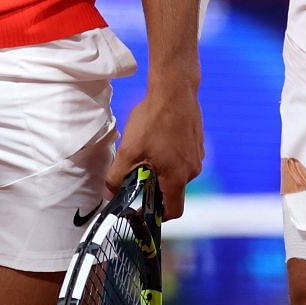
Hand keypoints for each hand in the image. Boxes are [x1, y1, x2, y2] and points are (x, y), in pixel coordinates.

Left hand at [105, 82, 203, 219]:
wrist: (175, 89)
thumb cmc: (154, 120)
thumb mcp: (128, 150)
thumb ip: (117, 177)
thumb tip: (108, 193)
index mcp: (177, 177)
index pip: (173, 211)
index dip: (158, 215)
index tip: (143, 209)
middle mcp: (192, 169)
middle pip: (174, 191)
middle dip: (156, 186)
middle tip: (138, 174)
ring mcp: (197, 155)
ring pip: (178, 172)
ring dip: (163, 169)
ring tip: (148, 151)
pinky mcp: (197, 141)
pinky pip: (183, 157)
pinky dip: (171, 155)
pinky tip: (159, 138)